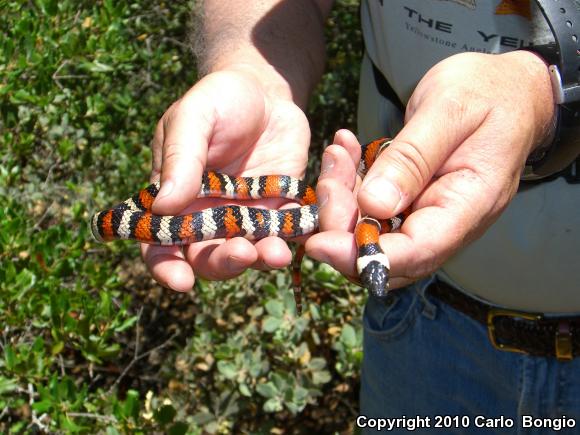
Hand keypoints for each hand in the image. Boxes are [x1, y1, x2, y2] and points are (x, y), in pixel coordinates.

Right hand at [142, 67, 309, 290]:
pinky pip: (284, 234)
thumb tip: (163, 207)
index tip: (182, 281)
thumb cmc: (219, 99)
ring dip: (260, 259)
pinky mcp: (278, 211)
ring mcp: (244, 217)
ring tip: (276, 251)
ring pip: (248, 254)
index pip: (160, 244)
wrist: (266, 92)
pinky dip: (293, 240)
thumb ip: (181, 157)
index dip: (166, 268)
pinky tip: (302, 235)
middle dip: (223, 264)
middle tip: (241, 253)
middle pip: (207, 258)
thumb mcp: (194, 117)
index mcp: (173, 199)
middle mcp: (206, 216)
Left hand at [306, 51, 555, 287]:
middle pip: (385, 251)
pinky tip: (345, 150)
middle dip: (342, 226)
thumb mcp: (449, 111)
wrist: (506, 88)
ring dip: (342, 200)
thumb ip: (413, 158)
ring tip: (338, 153)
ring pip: (371, 231)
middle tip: (328, 179)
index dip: (364, 256)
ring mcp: (427, 212)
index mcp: (469, 205)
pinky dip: (350, 183)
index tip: (319, 243)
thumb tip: (374, 205)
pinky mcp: (410, 200)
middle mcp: (446, 220)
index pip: (416, 251)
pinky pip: (370, 206)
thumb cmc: (488, 92)